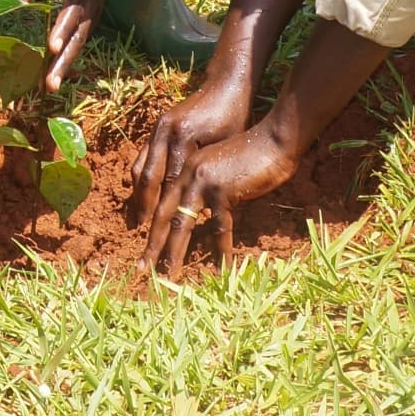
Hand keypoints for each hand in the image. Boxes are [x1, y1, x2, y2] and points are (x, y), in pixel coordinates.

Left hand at [39, 0, 124, 93]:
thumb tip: (16, 0)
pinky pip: (81, 37)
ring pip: (81, 40)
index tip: (50, 46)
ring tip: (49, 85)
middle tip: (50, 83)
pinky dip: (69, 55)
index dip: (62, 27)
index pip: (73, 7)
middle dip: (64, 59)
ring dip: (66, 64)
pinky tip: (54, 72)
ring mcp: (96, 8)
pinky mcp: (93, 15)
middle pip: (79, 33)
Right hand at [126, 61, 258, 227]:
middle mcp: (165, 132)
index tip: (160, 235)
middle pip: (148, 179)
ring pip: (140, 168)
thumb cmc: (234, 116)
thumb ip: (210, 173)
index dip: (164, 212)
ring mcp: (158, 128)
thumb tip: (205, 211)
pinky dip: (140, 180)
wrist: (226, 82)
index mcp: (184, 137)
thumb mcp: (226, 147)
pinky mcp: (158, 127)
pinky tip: (143, 197)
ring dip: (138, 197)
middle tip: (139, 234)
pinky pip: (143, 157)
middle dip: (143, 210)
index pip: (169, 183)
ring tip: (138, 222)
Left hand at [139, 119, 301, 276]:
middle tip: (140, 270)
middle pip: (163, 216)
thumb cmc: (252, 154)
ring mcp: (202, 181)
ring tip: (168, 276)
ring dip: (174, 253)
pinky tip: (221, 269)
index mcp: (184, 169)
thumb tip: (197, 215)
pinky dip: (221, 251)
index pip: (161, 204)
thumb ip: (205, 190)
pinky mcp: (221, 190)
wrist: (274, 139)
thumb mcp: (220, 171)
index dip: (151, 229)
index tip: (145, 249)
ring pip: (182, 223)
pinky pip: (219, 227)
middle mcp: (187, 174)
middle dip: (152, 246)